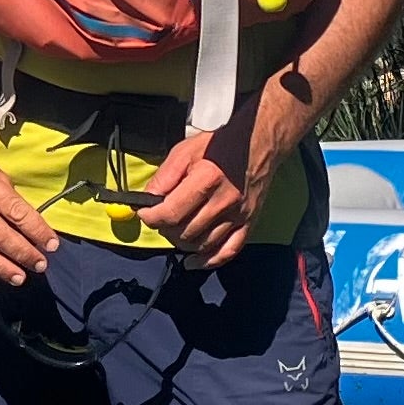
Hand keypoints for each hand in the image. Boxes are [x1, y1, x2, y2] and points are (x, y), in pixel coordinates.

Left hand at [144, 79, 314, 269]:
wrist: (258, 142)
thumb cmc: (220, 144)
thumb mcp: (185, 151)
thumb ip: (164, 177)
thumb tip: (146, 200)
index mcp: (207, 179)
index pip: (171, 213)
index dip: (151, 217)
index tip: (145, 213)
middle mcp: (225, 201)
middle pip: (185, 232)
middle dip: (166, 229)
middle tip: (161, 219)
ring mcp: (239, 214)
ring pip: (203, 244)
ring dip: (183, 243)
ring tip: (176, 230)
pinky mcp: (249, 222)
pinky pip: (229, 251)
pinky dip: (209, 261)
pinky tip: (194, 262)